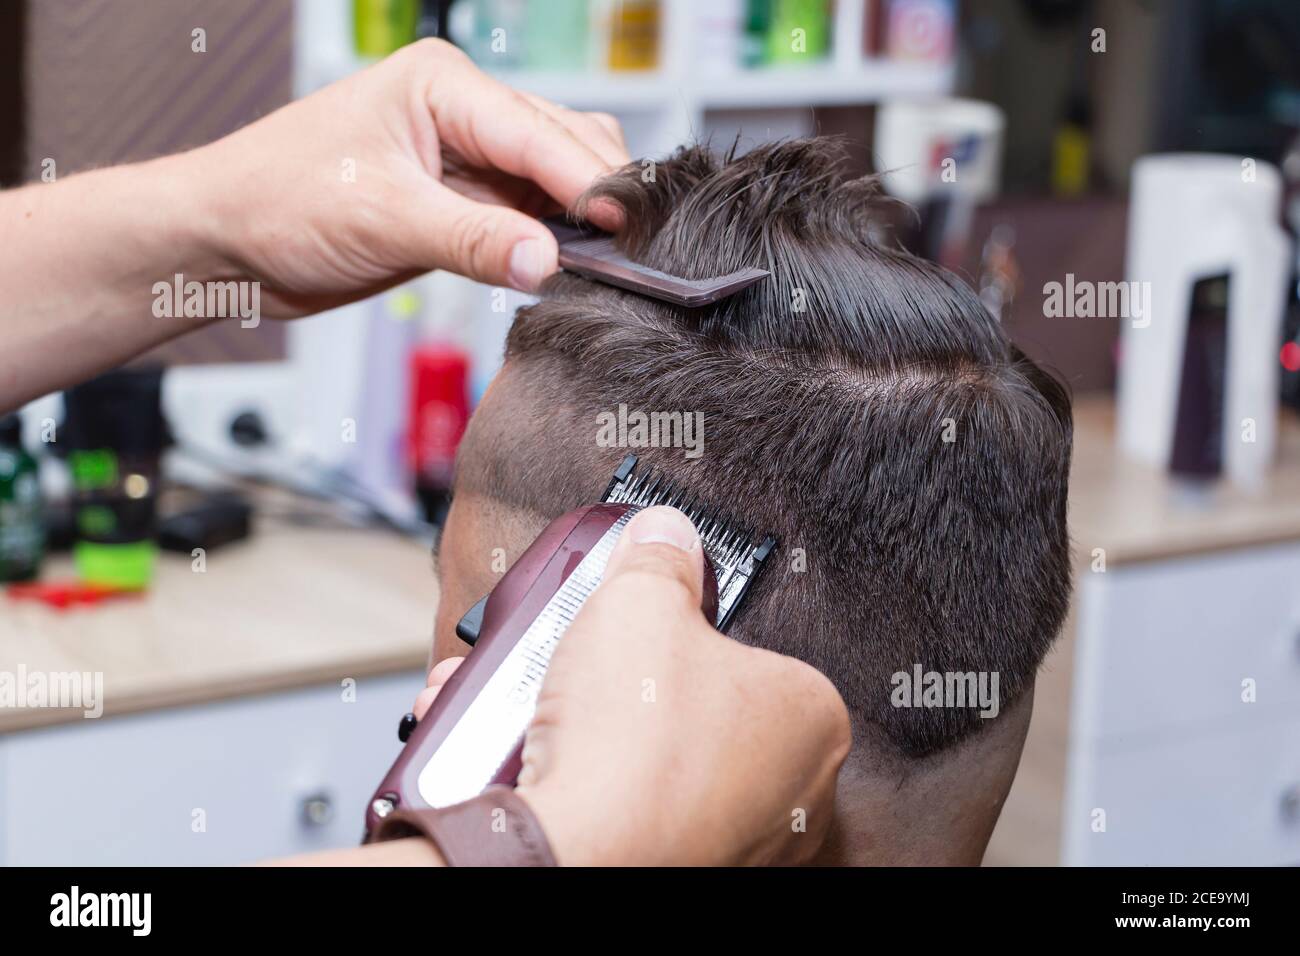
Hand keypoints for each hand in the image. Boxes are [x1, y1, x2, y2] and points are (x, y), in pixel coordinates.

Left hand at [191, 38, 628, 316]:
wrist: (228, 243)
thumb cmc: (276, 199)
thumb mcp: (382, 218)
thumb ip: (472, 240)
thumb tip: (547, 261)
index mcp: (443, 85)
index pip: (538, 132)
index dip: (587, 182)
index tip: (626, 227)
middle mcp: (463, 113)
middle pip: (562, 149)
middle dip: (593, 198)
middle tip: (626, 255)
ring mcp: (465, 161)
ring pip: (552, 186)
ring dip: (575, 224)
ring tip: (602, 268)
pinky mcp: (461, 206)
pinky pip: (525, 221)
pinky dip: (548, 245)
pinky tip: (564, 270)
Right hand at [416, 507, 851, 865]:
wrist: (574, 859)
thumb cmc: (634, 746)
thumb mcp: (639, 604)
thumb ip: (658, 557)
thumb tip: (663, 532)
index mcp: (811, 718)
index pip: (751, 652)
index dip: (685, 631)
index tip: (641, 625)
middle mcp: (791, 792)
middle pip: (698, 707)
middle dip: (631, 684)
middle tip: (589, 663)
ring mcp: (738, 841)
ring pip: (658, 762)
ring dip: (596, 730)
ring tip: (540, 704)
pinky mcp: (680, 867)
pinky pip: (628, 807)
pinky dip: (582, 783)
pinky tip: (526, 755)